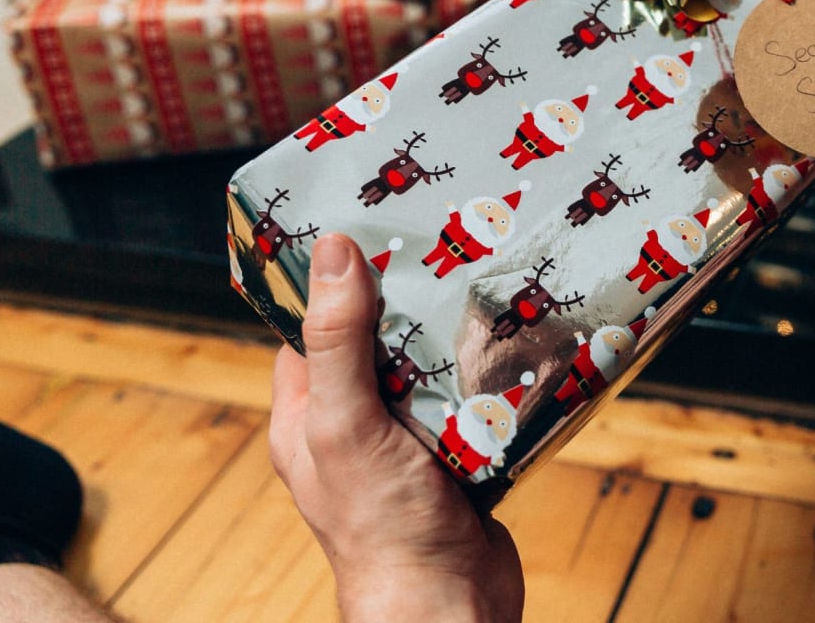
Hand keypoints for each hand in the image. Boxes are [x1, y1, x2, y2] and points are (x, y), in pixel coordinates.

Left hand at [270, 234, 522, 622]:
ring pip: (427, 369)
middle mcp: (353, 426)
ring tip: (478, 281)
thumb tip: (331, 253)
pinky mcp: (455, 457)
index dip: (330, 281)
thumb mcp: (346, 424)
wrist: (450, 604)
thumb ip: (337, 343)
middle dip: (403, 301)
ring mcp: (405, 443)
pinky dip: (485, 375)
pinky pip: (468, 400)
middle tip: (437, 246)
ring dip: (450, 336)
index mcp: (307, 416)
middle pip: (375, 342)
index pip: (309, 329)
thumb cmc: (382, 528)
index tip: (363, 229)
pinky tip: (507, 344)